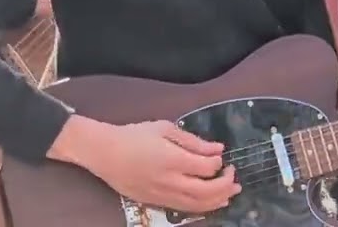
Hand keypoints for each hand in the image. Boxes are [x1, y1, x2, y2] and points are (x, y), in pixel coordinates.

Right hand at [51, 116, 240, 212]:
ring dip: (217, 200)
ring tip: (231, 192)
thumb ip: (194, 141)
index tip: (222, 157)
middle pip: (205, 191)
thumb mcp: (165, 129)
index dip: (219, 163)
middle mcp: (167, 180)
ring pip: (195, 204)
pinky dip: (201, 207)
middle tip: (235, 176)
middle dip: (226, 185)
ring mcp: (159, 194)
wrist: (102, 152)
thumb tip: (218, 149)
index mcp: (172, 159)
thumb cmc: (134, 135)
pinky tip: (211, 202)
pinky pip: (182, 208)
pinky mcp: (153, 202)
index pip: (206, 167)